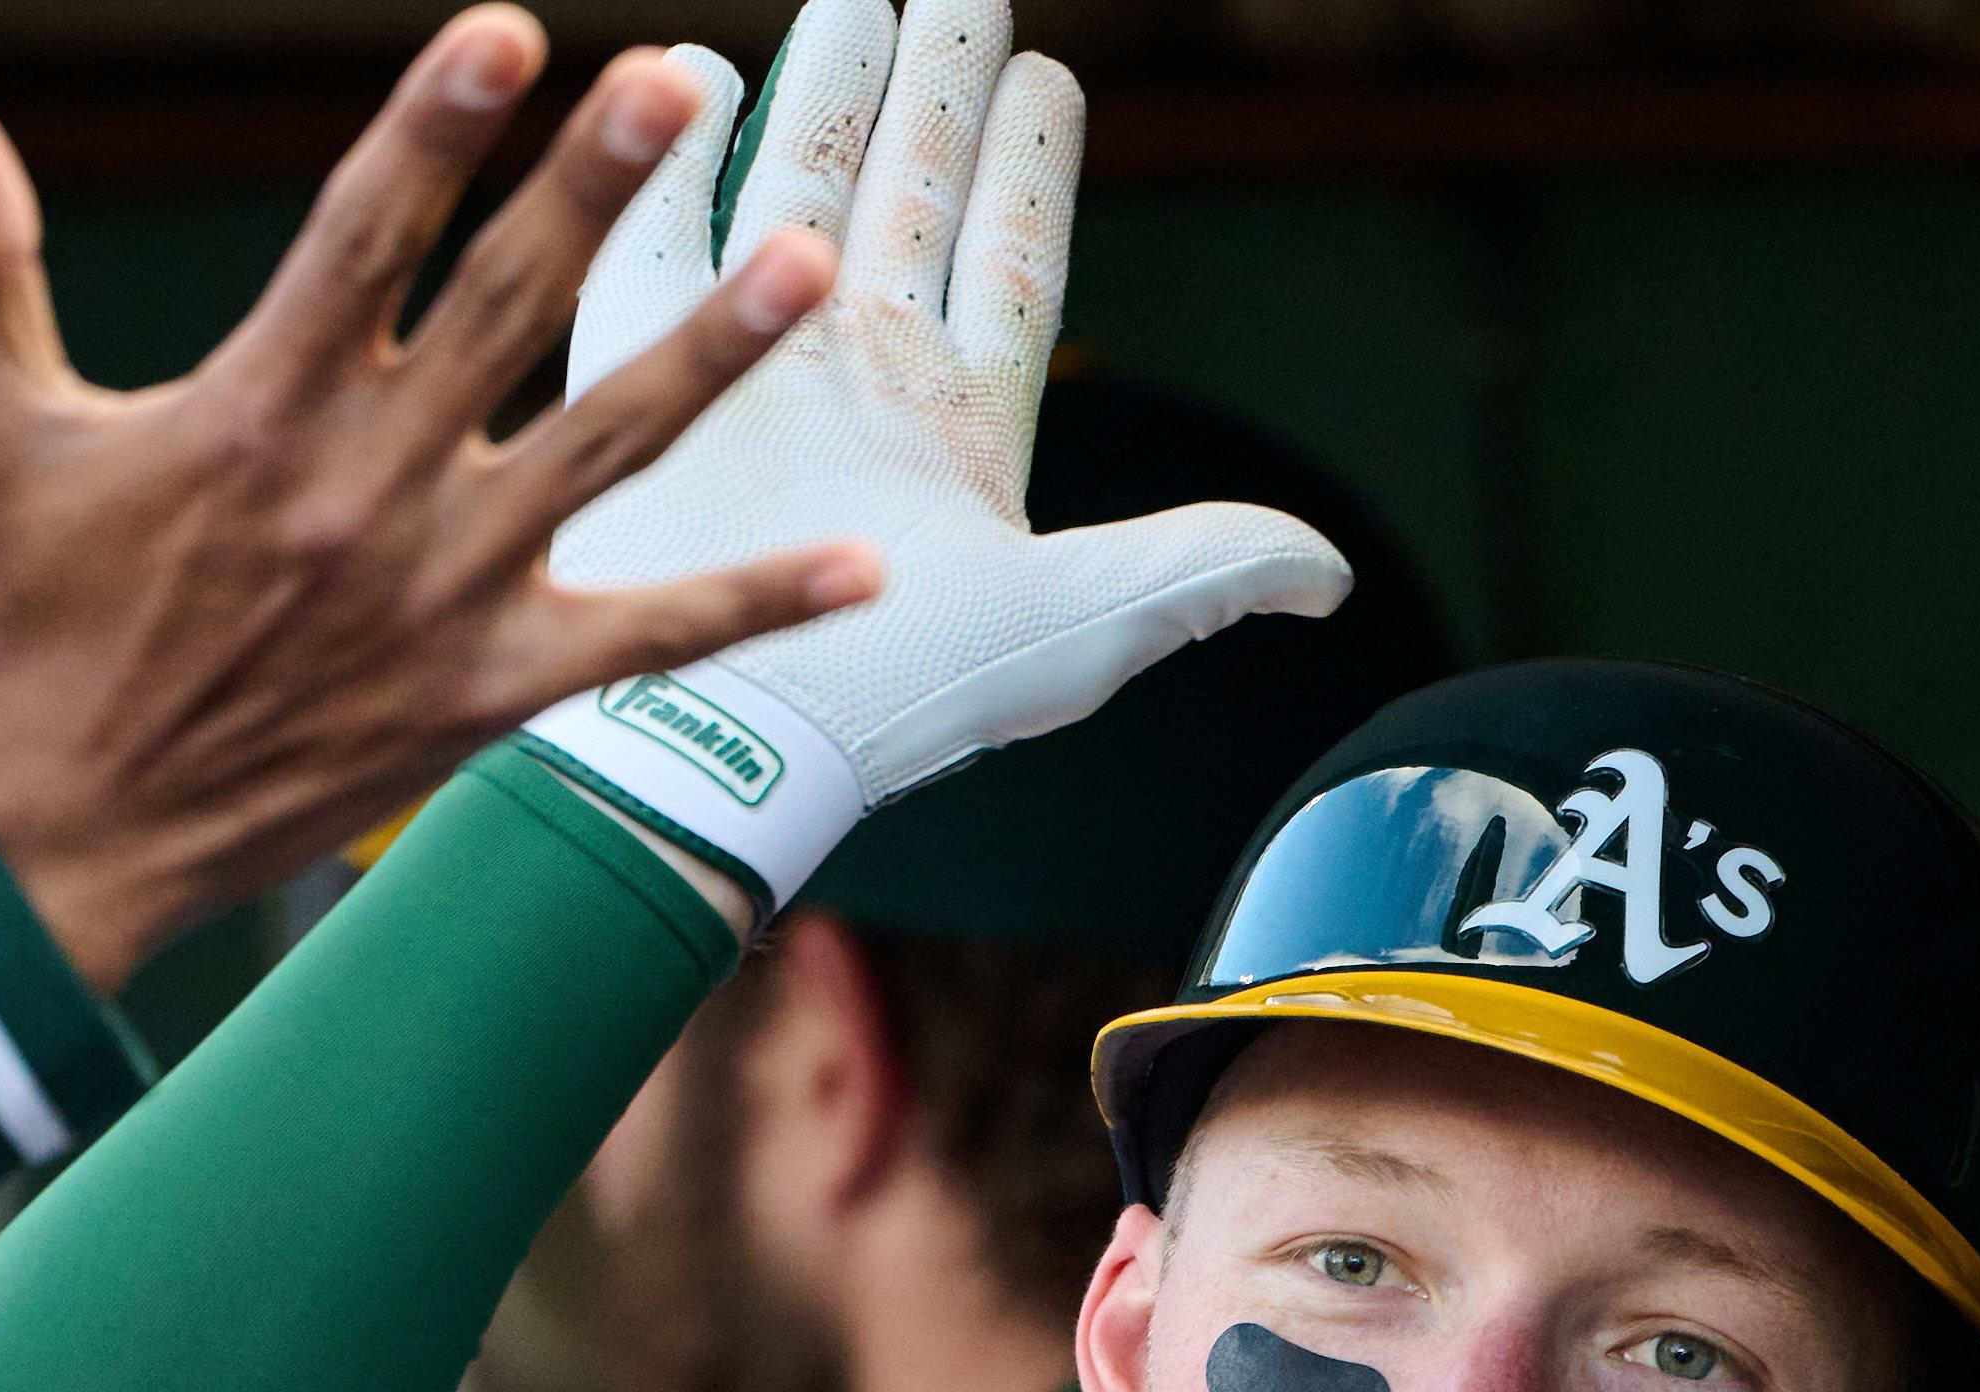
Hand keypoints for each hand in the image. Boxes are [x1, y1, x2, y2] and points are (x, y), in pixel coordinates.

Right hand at [0, 12, 882, 986]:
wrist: (50, 842)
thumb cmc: (14, 622)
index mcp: (258, 405)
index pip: (367, 230)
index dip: (440, 124)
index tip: (513, 29)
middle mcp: (369, 487)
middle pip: (509, 308)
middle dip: (596, 187)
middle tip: (680, 79)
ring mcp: (442, 593)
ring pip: (605, 449)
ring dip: (711, 353)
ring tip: (806, 258)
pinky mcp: (487, 695)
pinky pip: (648, 645)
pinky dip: (756, 606)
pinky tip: (866, 564)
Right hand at [518, 0, 1349, 904]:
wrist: (733, 732)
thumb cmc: (904, 691)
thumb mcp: (1079, 622)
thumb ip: (1202, 566)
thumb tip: (1334, 574)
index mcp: (961, 414)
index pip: (1013, 253)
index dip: (1036, 163)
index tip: (1050, 72)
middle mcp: (863, 371)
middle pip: (912, 191)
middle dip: (937, 84)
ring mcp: (755, 363)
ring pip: (801, 185)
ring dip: (831, 88)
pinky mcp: (646, 369)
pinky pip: (664, 236)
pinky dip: (681, 156)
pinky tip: (696, 74)